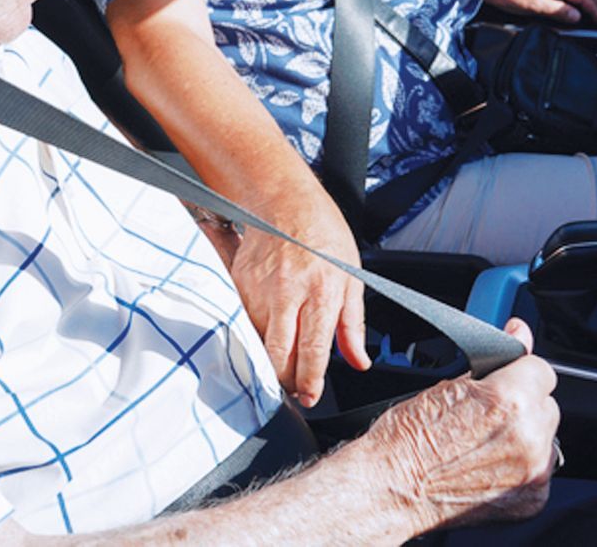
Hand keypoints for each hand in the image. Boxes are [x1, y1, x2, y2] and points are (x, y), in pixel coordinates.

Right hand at [229, 199, 370, 407]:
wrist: (283, 200)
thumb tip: (358, 360)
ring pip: (256, 339)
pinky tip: (263, 330)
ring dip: (267, 355)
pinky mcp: (238, 282)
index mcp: (321, 293)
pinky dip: (252, 330)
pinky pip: (242, 318)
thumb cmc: (322, 233)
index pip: (312, 351)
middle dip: (284, 378)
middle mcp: (287, 294)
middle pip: (277, 353)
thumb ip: (352, 324)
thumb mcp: (352, 277)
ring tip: (280, 358)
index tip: (310, 396)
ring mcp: (257, 288)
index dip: (309, 381)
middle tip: (292, 386)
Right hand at [367, 318, 558, 531]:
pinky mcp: (532, 497)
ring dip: (524, 436)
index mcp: (509, 400)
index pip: (540, 370)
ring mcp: (533, 471)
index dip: (519, 372)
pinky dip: (519, 467)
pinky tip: (487, 466)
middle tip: (485, 415)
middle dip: (522, 405)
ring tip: (483, 443)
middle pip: (545, 405)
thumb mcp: (446, 385)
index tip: (506, 379)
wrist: (391, 487)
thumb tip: (518, 332)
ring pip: (545, 438)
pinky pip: (539, 470)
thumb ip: (494, 361)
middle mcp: (529, 437)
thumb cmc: (406, 438)